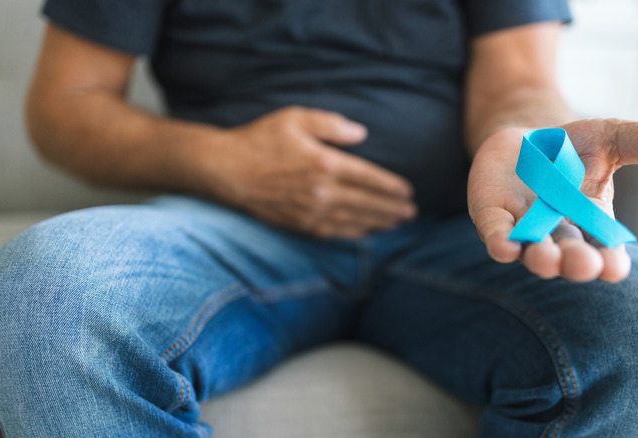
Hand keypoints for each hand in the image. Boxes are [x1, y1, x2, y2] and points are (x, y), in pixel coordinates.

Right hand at [200, 106, 416, 237]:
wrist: (225, 170)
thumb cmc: (259, 140)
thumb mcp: (294, 118)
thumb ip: (331, 124)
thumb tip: (362, 134)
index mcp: (323, 164)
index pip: (368, 178)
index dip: (390, 186)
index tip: (408, 191)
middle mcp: (320, 192)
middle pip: (366, 203)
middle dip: (392, 209)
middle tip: (412, 212)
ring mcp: (309, 212)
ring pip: (353, 221)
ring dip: (379, 223)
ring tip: (397, 223)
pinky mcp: (298, 225)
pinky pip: (334, 233)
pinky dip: (354, 234)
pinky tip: (367, 232)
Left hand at [467, 119, 637, 281]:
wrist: (524, 138)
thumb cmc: (573, 147)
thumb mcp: (614, 139)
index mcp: (592, 221)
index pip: (605, 250)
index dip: (608, 260)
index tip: (613, 268)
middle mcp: (558, 232)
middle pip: (568, 255)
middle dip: (574, 262)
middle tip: (581, 265)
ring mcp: (524, 227)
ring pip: (532, 250)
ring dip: (539, 257)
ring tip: (545, 260)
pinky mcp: (493, 216)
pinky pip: (496, 233)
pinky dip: (501, 242)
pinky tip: (504, 248)